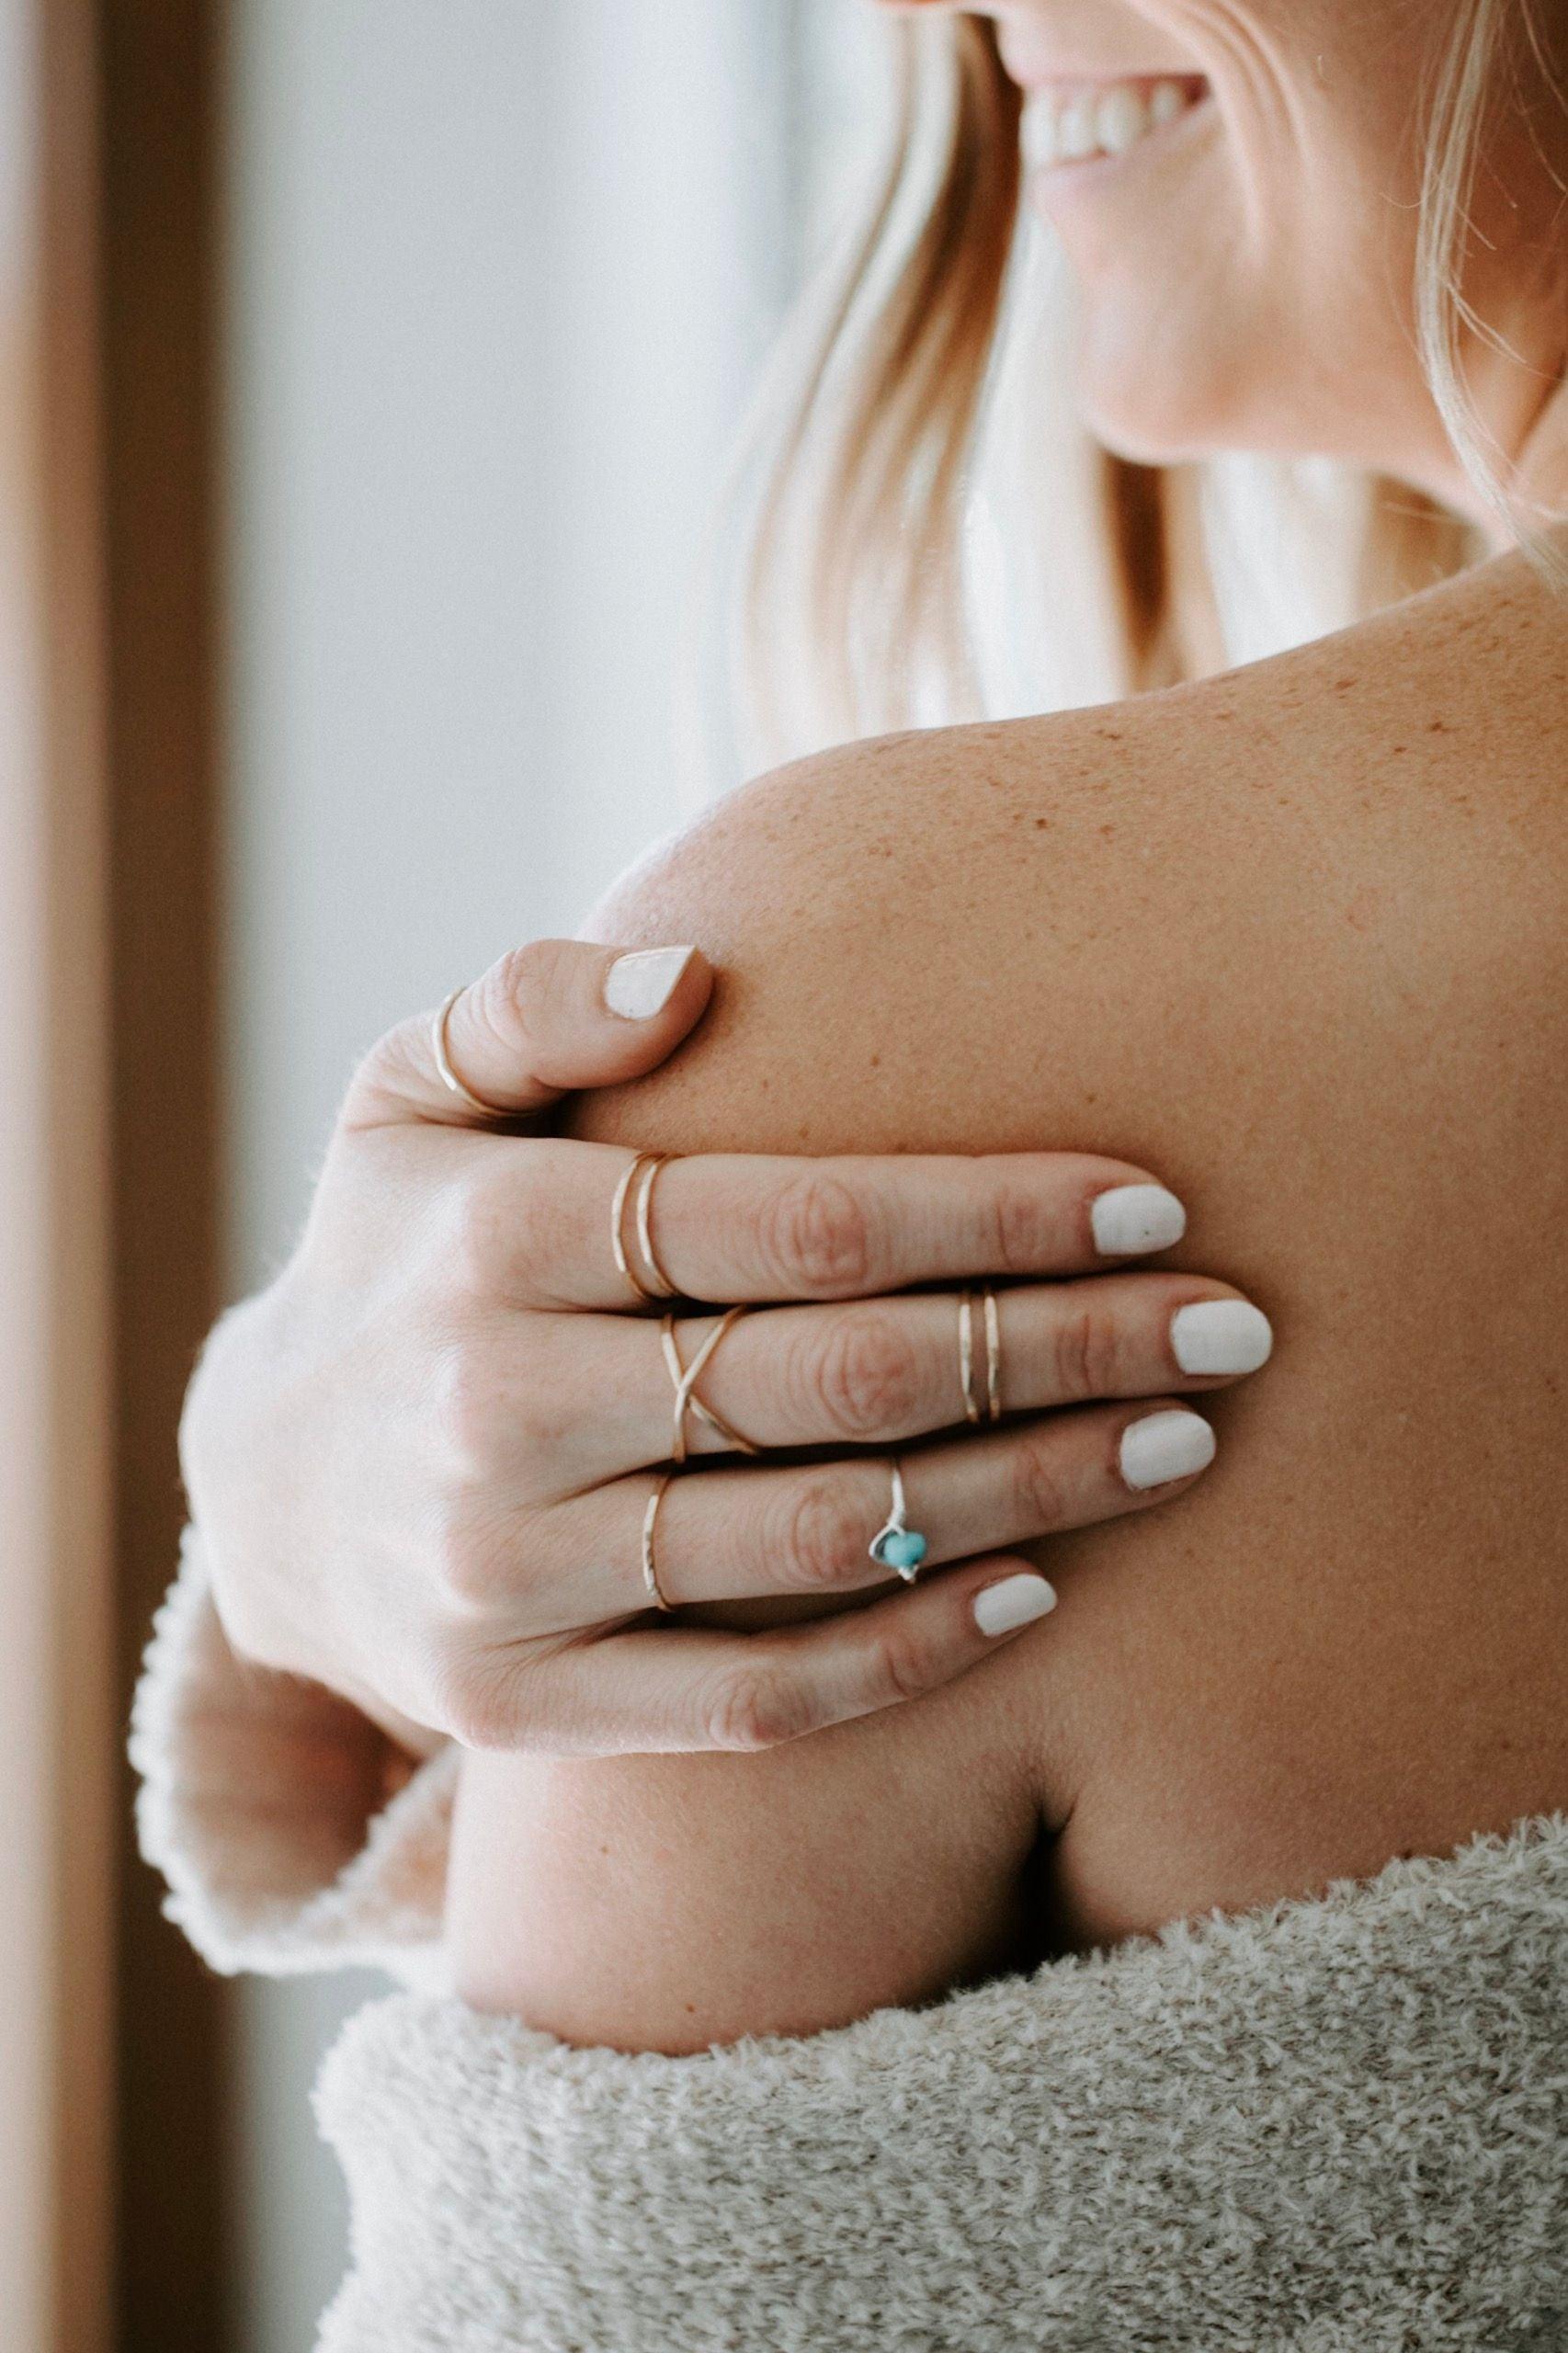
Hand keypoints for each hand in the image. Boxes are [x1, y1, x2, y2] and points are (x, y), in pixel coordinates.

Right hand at [181, 938, 1270, 1756]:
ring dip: (1035, 1493)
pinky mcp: (533, 1707)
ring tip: (1182, 1443)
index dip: (995, 1209)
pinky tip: (1041, 1596)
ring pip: (833, 1537)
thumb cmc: (396, 1257)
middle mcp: (500, 1410)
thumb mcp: (405, 1094)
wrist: (263, 1493)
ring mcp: (511, 1578)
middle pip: (849, 1379)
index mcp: (496, 1235)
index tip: (1153, 1198)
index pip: (801, 1221)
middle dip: (1066, 1345)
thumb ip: (532, 1004)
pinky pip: (762, 1696)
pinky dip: (914, 1652)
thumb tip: (693, 970)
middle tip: (1232, 1325)